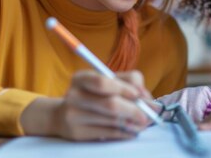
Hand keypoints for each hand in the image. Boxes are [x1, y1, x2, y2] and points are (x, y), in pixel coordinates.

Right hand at [21, 70, 152, 140]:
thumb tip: (147, 98)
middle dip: (134, 110)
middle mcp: (74, 95)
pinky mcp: (77, 133)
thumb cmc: (93, 95)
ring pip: (112, 120)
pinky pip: (108, 133)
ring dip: (133, 123)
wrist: (62, 116)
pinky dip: (125, 132)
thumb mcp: (107, 81)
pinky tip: (132, 131)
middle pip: (110, 104)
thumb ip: (128, 82)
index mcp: (81, 78)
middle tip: (149, 115)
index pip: (103, 82)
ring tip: (143, 123)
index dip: (125, 89)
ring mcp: (74, 115)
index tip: (140, 95)